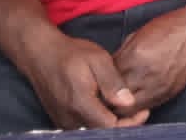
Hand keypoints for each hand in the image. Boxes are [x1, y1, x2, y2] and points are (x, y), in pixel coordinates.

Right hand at [21, 34, 148, 129]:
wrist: (41, 55)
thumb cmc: (71, 54)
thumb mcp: (98, 60)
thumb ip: (113, 82)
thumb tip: (129, 102)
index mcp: (81, 104)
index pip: (110, 127)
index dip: (130, 123)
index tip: (144, 111)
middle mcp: (70, 118)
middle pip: (102, 132)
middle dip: (123, 125)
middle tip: (139, 110)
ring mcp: (64, 121)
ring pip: (93, 131)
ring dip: (111, 124)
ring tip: (125, 108)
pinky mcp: (61, 120)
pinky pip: (84, 127)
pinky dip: (99, 121)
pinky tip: (108, 108)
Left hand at [112, 2, 185, 111]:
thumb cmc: (170, 26)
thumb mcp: (140, 33)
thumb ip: (124, 53)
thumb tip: (111, 67)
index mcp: (135, 56)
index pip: (108, 78)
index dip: (102, 79)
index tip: (102, 78)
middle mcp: (145, 74)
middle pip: (115, 97)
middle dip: (109, 95)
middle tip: (108, 90)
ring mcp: (158, 86)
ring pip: (130, 108)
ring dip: (123, 103)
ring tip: (122, 95)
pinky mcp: (169, 93)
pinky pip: (147, 106)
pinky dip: (139, 103)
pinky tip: (138, 95)